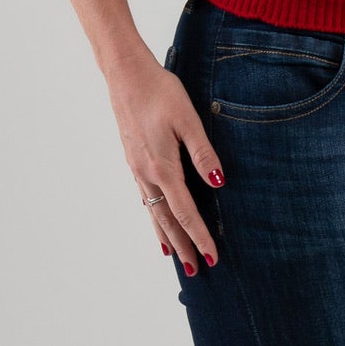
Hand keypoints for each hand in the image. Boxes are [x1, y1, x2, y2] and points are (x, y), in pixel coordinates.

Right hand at [107, 47, 224, 277]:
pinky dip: (153, 216)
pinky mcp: (133, 160)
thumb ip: (203, 153)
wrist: (125, 74)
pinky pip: (145, 198)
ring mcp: (137, 169)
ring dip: (166, 236)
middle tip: (197, 270)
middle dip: (183, 246)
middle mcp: (147, 174)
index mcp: (163, 167)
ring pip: (153, 211)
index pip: (185, 212)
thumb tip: (219, 184)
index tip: (212, 256)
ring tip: (175, 257)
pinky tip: (157, 221)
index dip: (200, 235)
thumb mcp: (188, 119)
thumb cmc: (160, 91)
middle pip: (167, 220)